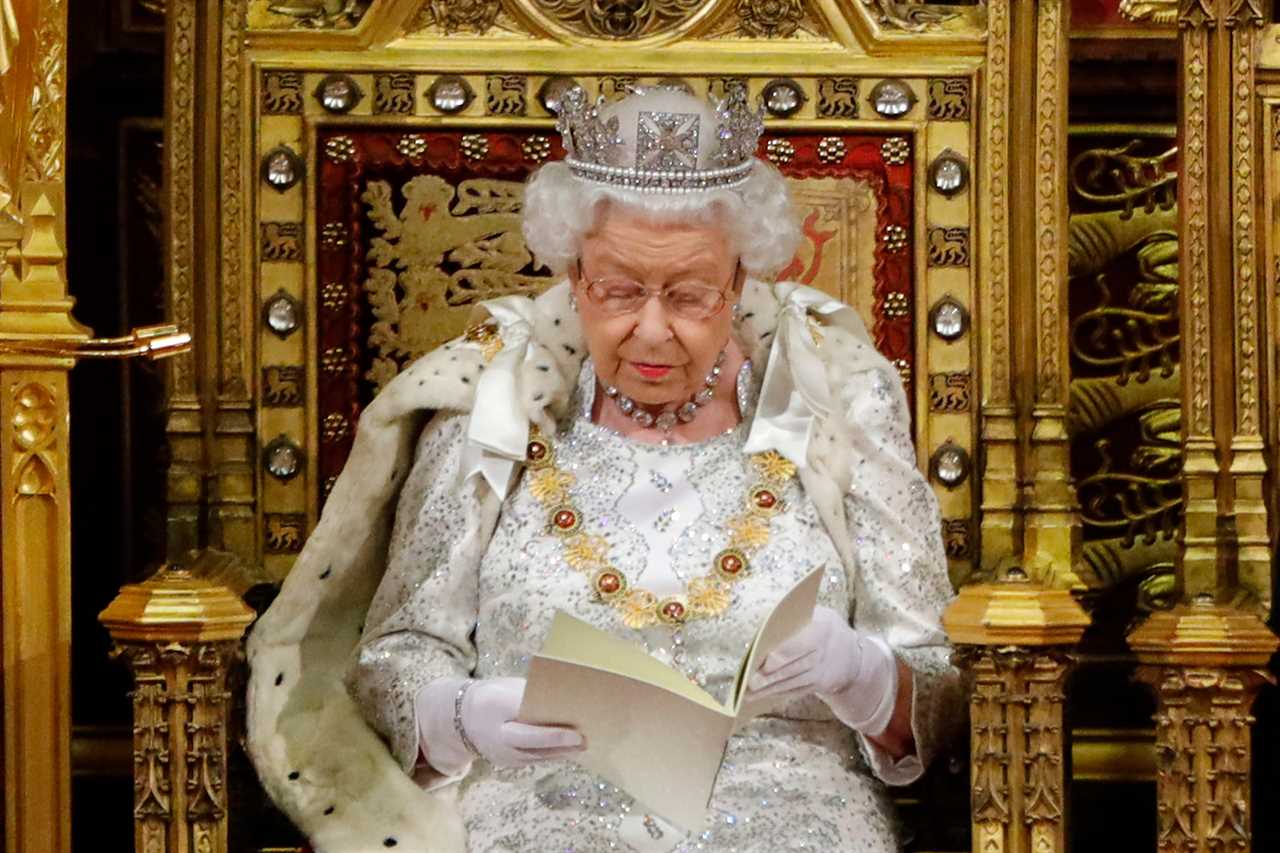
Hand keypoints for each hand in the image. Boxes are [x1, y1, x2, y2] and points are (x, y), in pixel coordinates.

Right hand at [417, 676, 583, 772]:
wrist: (462, 718)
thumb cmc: (493, 696)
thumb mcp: (508, 689)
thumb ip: (531, 695)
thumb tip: (563, 698)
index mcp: (497, 714)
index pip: (527, 727)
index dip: (552, 732)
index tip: (576, 732)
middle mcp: (499, 740)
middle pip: (534, 745)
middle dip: (561, 743)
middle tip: (584, 740)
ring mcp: (503, 756)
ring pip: (537, 756)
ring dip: (561, 752)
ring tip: (584, 744)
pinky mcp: (509, 763)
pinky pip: (534, 759)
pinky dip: (552, 754)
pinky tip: (569, 749)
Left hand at [744, 606, 896, 733]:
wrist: (851, 652)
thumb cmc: (823, 626)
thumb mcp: (817, 614)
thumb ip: (794, 619)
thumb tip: (762, 623)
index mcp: (823, 628)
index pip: (801, 643)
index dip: (782, 654)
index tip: (765, 662)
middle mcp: (824, 652)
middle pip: (795, 666)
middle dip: (771, 676)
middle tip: (751, 682)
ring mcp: (822, 672)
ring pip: (793, 682)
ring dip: (770, 689)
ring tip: (749, 694)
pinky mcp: (819, 685)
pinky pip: (796, 690)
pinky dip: (779, 694)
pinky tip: (762, 696)